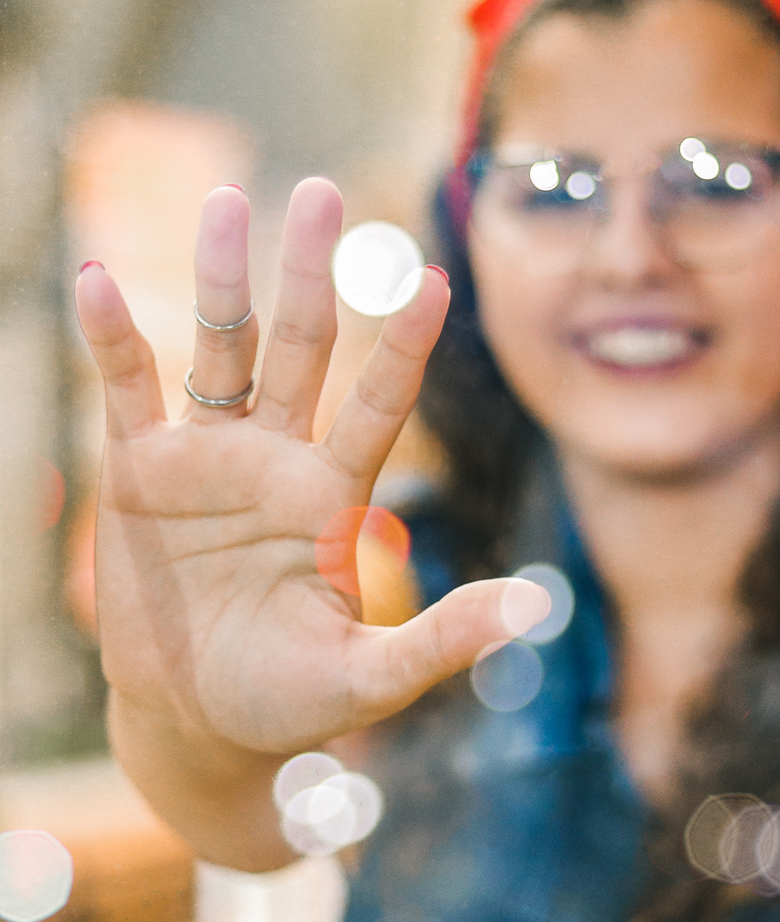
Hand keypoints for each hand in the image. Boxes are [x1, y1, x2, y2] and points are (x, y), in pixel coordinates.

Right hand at [76, 177, 547, 758]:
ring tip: (227, 201)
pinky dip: (114, 341)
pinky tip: (99, 281)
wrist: (200, 728)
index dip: (404, 344)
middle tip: (325, 193)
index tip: (435, 279)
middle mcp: (277, 462)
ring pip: (218, 350)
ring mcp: (208, 462)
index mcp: (334, 497)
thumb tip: (538, 610)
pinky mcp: (140, 477)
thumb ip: (445, 640)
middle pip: (301, 348)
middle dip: (312, 274)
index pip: (379, 404)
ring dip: (219, 278)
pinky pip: (128, 393)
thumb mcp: (372, 677)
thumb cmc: (290, 703)